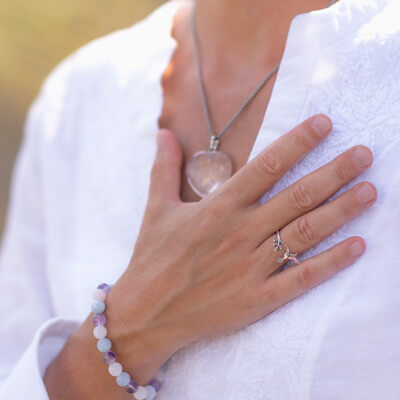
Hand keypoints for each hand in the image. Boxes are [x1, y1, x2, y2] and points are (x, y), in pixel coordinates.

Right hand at [107, 115, 375, 381]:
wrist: (146, 314)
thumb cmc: (151, 258)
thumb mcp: (155, 209)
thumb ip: (163, 168)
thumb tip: (161, 132)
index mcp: (218, 208)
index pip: (266, 166)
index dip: (298, 142)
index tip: (325, 124)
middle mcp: (240, 233)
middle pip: (297, 196)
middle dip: (334, 172)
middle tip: (365, 154)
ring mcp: (251, 267)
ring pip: (305, 233)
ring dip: (341, 211)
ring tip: (370, 191)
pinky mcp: (257, 299)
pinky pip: (301, 278)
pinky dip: (331, 262)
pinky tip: (357, 246)